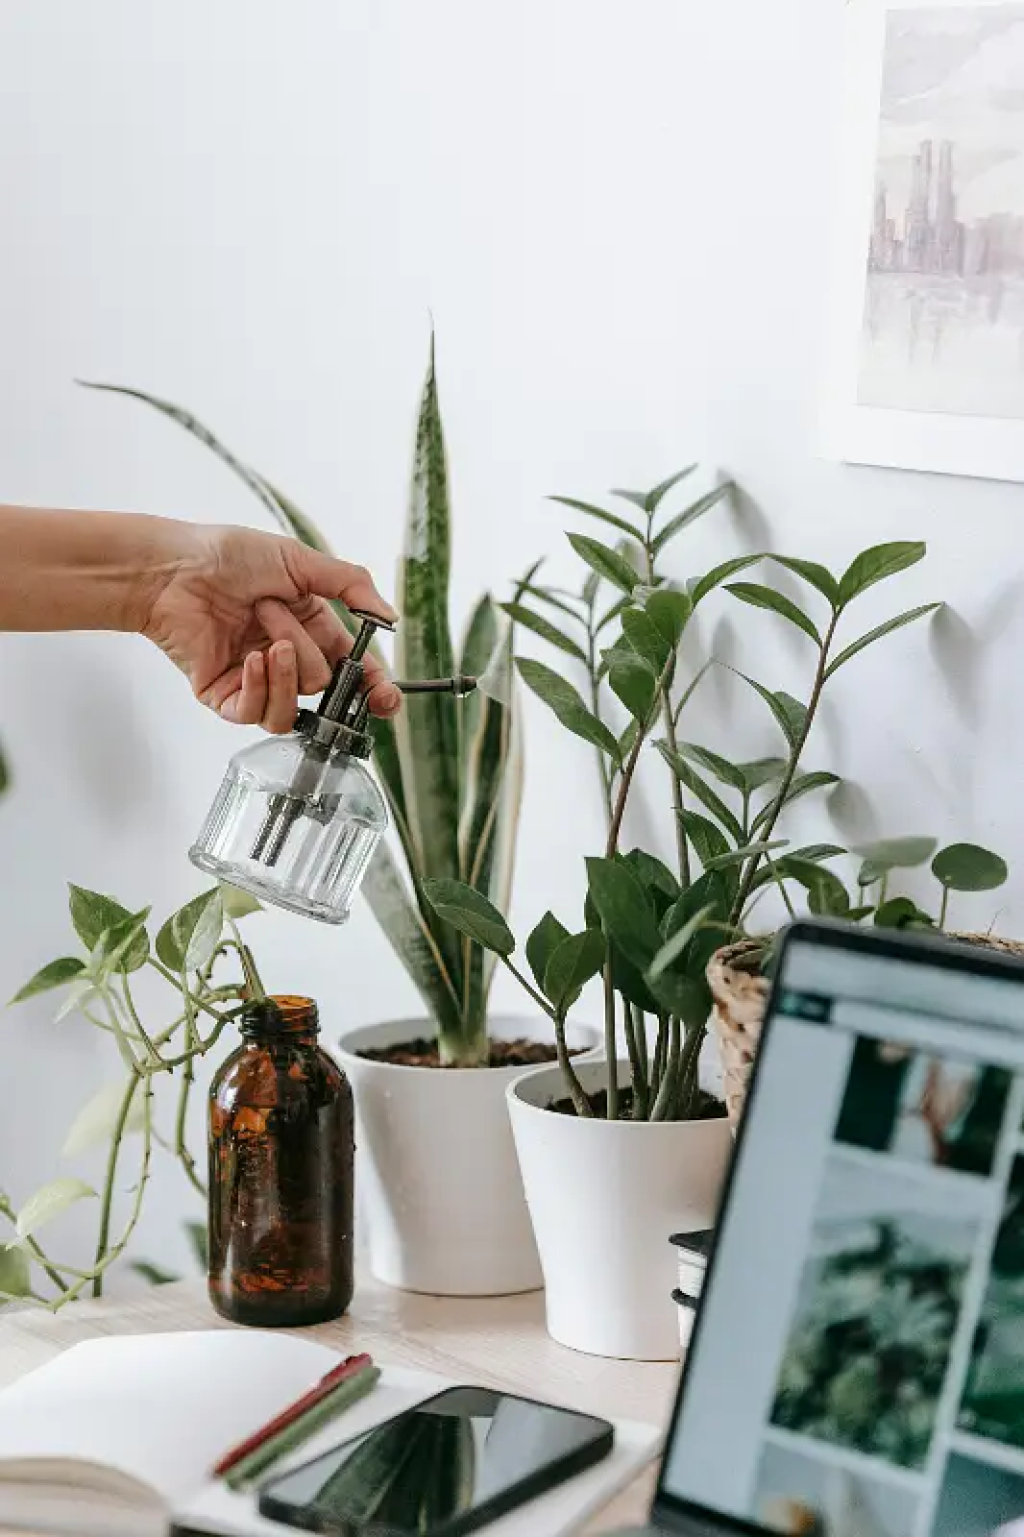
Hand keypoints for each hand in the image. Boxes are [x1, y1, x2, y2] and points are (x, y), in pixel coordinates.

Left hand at [141, 523, 401, 732]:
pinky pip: (257, 714)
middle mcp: (285, 657)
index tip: (384, 699)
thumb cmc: (227, 556)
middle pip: (322, 684)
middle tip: (270, 610)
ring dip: (286, 674)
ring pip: (294, 708)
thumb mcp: (300, 561)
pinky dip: (259, 688)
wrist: (173, 568)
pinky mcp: (225, 697)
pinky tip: (247, 659)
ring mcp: (255, 680)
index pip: (351, 670)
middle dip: (303, 649)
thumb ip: (351, 586)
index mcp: (309, 627)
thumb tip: (389, 616)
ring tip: (263, 640)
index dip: (372, 689)